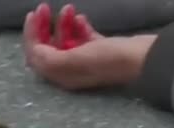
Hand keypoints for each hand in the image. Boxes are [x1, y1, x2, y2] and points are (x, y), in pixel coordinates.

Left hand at [21, 3, 156, 91]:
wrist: (143, 57)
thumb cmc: (107, 59)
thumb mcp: (73, 60)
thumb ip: (49, 58)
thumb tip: (35, 51)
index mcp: (61, 75)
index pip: (37, 55)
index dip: (31, 35)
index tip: (33, 14)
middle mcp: (70, 70)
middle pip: (49, 47)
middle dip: (44, 26)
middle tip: (45, 7)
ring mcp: (86, 60)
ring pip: (66, 40)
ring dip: (63, 23)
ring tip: (70, 8)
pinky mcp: (101, 50)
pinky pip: (83, 37)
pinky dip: (78, 26)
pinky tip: (81, 17)